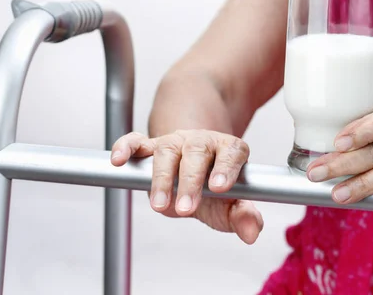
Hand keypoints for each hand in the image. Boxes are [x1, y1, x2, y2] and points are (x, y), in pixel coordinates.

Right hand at [110, 130, 262, 243]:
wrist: (193, 168)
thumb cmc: (212, 187)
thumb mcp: (228, 204)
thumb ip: (241, 215)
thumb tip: (252, 231)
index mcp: (228, 150)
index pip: (231, 153)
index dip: (226, 168)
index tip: (219, 187)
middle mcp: (202, 142)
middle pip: (197, 153)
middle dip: (190, 181)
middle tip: (186, 209)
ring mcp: (175, 142)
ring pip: (167, 151)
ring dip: (161, 177)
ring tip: (159, 205)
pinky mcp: (150, 145)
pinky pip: (136, 141)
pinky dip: (127, 147)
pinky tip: (120, 159)